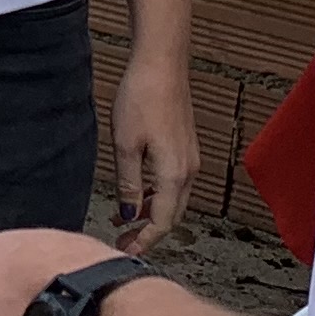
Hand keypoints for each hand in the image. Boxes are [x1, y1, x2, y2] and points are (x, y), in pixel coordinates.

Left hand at [113, 57, 199, 251]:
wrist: (161, 64)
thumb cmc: (142, 99)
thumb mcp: (125, 145)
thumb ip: (128, 185)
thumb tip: (129, 214)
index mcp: (174, 174)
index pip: (163, 222)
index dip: (144, 240)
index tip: (126, 250)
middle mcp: (188, 170)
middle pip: (173, 215)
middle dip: (149, 232)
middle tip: (123, 241)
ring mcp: (190, 158)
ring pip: (175, 199)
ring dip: (153, 213)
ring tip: (125, 220)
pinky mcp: (186, 146)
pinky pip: (175, 183)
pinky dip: (158, 195)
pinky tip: (139, 193)